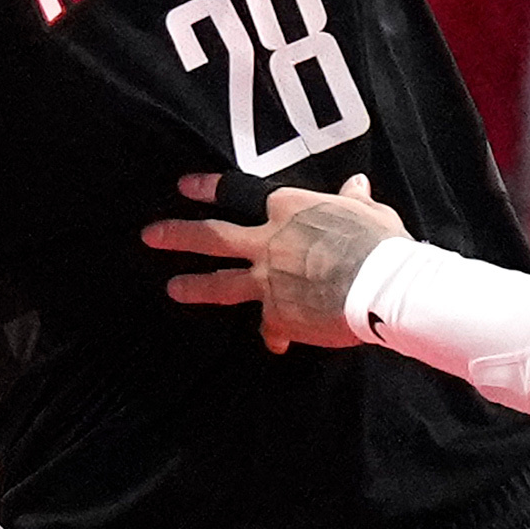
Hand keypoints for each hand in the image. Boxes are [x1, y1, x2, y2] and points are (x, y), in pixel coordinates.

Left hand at [144, 173, 407, 351]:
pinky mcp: (278, 317)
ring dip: (193, 286)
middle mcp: (268, 243)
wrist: (380, 286)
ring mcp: (268, 282)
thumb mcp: (368, 211)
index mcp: (288, 210)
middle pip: (212, 237)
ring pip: (220, 284)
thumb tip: (355, 184)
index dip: (209, 188)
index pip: (240, 192)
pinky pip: (267, 328)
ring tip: (172, 289)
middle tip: (149, 236)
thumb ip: (353, 200)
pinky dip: (273, 335)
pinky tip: (275, 343)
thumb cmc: (379, 242)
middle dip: (177, 235)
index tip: (184, 186)